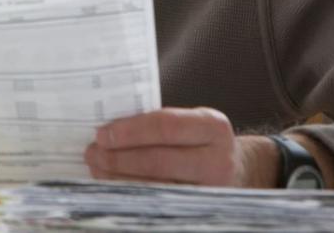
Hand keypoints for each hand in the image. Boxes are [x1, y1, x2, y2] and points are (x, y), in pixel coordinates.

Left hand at [83, 107, 276, 186]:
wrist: (240, 171)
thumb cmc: (201, 142)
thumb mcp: (191, 123)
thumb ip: (157, 123)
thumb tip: (108, 131)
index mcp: (212, 127)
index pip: (165, 126)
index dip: (129, 131)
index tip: (102, 134)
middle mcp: (218, 160)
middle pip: (158, 160)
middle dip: (118, 158)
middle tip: (92, 153)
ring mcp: (211, 190)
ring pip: (156, 187)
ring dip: (119, 178)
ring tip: (97, 169)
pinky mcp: (199, 211)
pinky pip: (159, 204)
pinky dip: (132, 194)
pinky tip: (115, 186)